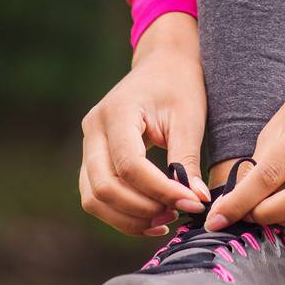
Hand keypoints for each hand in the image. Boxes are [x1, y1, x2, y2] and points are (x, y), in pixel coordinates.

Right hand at [79, 15, 213, 237]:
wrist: (164, 62)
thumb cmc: (179, 85)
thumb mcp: (188, 118)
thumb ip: (187, 161)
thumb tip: (196, 202)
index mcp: (117, 112)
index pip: (130, 165)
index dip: (159, 190)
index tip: (191, 203)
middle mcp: (93, 129)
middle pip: (103, 187)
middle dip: (140, 210)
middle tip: (176, 216)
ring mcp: (88, 143)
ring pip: (93, 197)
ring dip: (127, 218)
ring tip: (165, 222)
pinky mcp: (92, 157)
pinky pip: (97, 194)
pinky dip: (121, 213)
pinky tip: (152, 219)